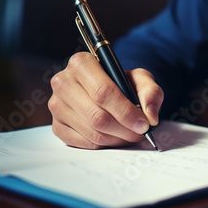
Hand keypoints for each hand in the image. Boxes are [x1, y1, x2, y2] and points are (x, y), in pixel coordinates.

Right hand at [48, 52, 163, 148]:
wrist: (106, 91)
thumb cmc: (122, 83)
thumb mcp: (140, 80)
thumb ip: (151, 93)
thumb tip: (150, 116)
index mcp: (81, 63)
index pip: (103, 92)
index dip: (126, 112)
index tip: (143, 124)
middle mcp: (63, 82)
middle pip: (97, 116)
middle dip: (124, 129)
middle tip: (139, 133)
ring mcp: (56, 105)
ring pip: (92, 132)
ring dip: (116, 138)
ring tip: (129, 134)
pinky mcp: (57, 125)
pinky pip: (83, 143)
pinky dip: (103, 144)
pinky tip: (113, 137)